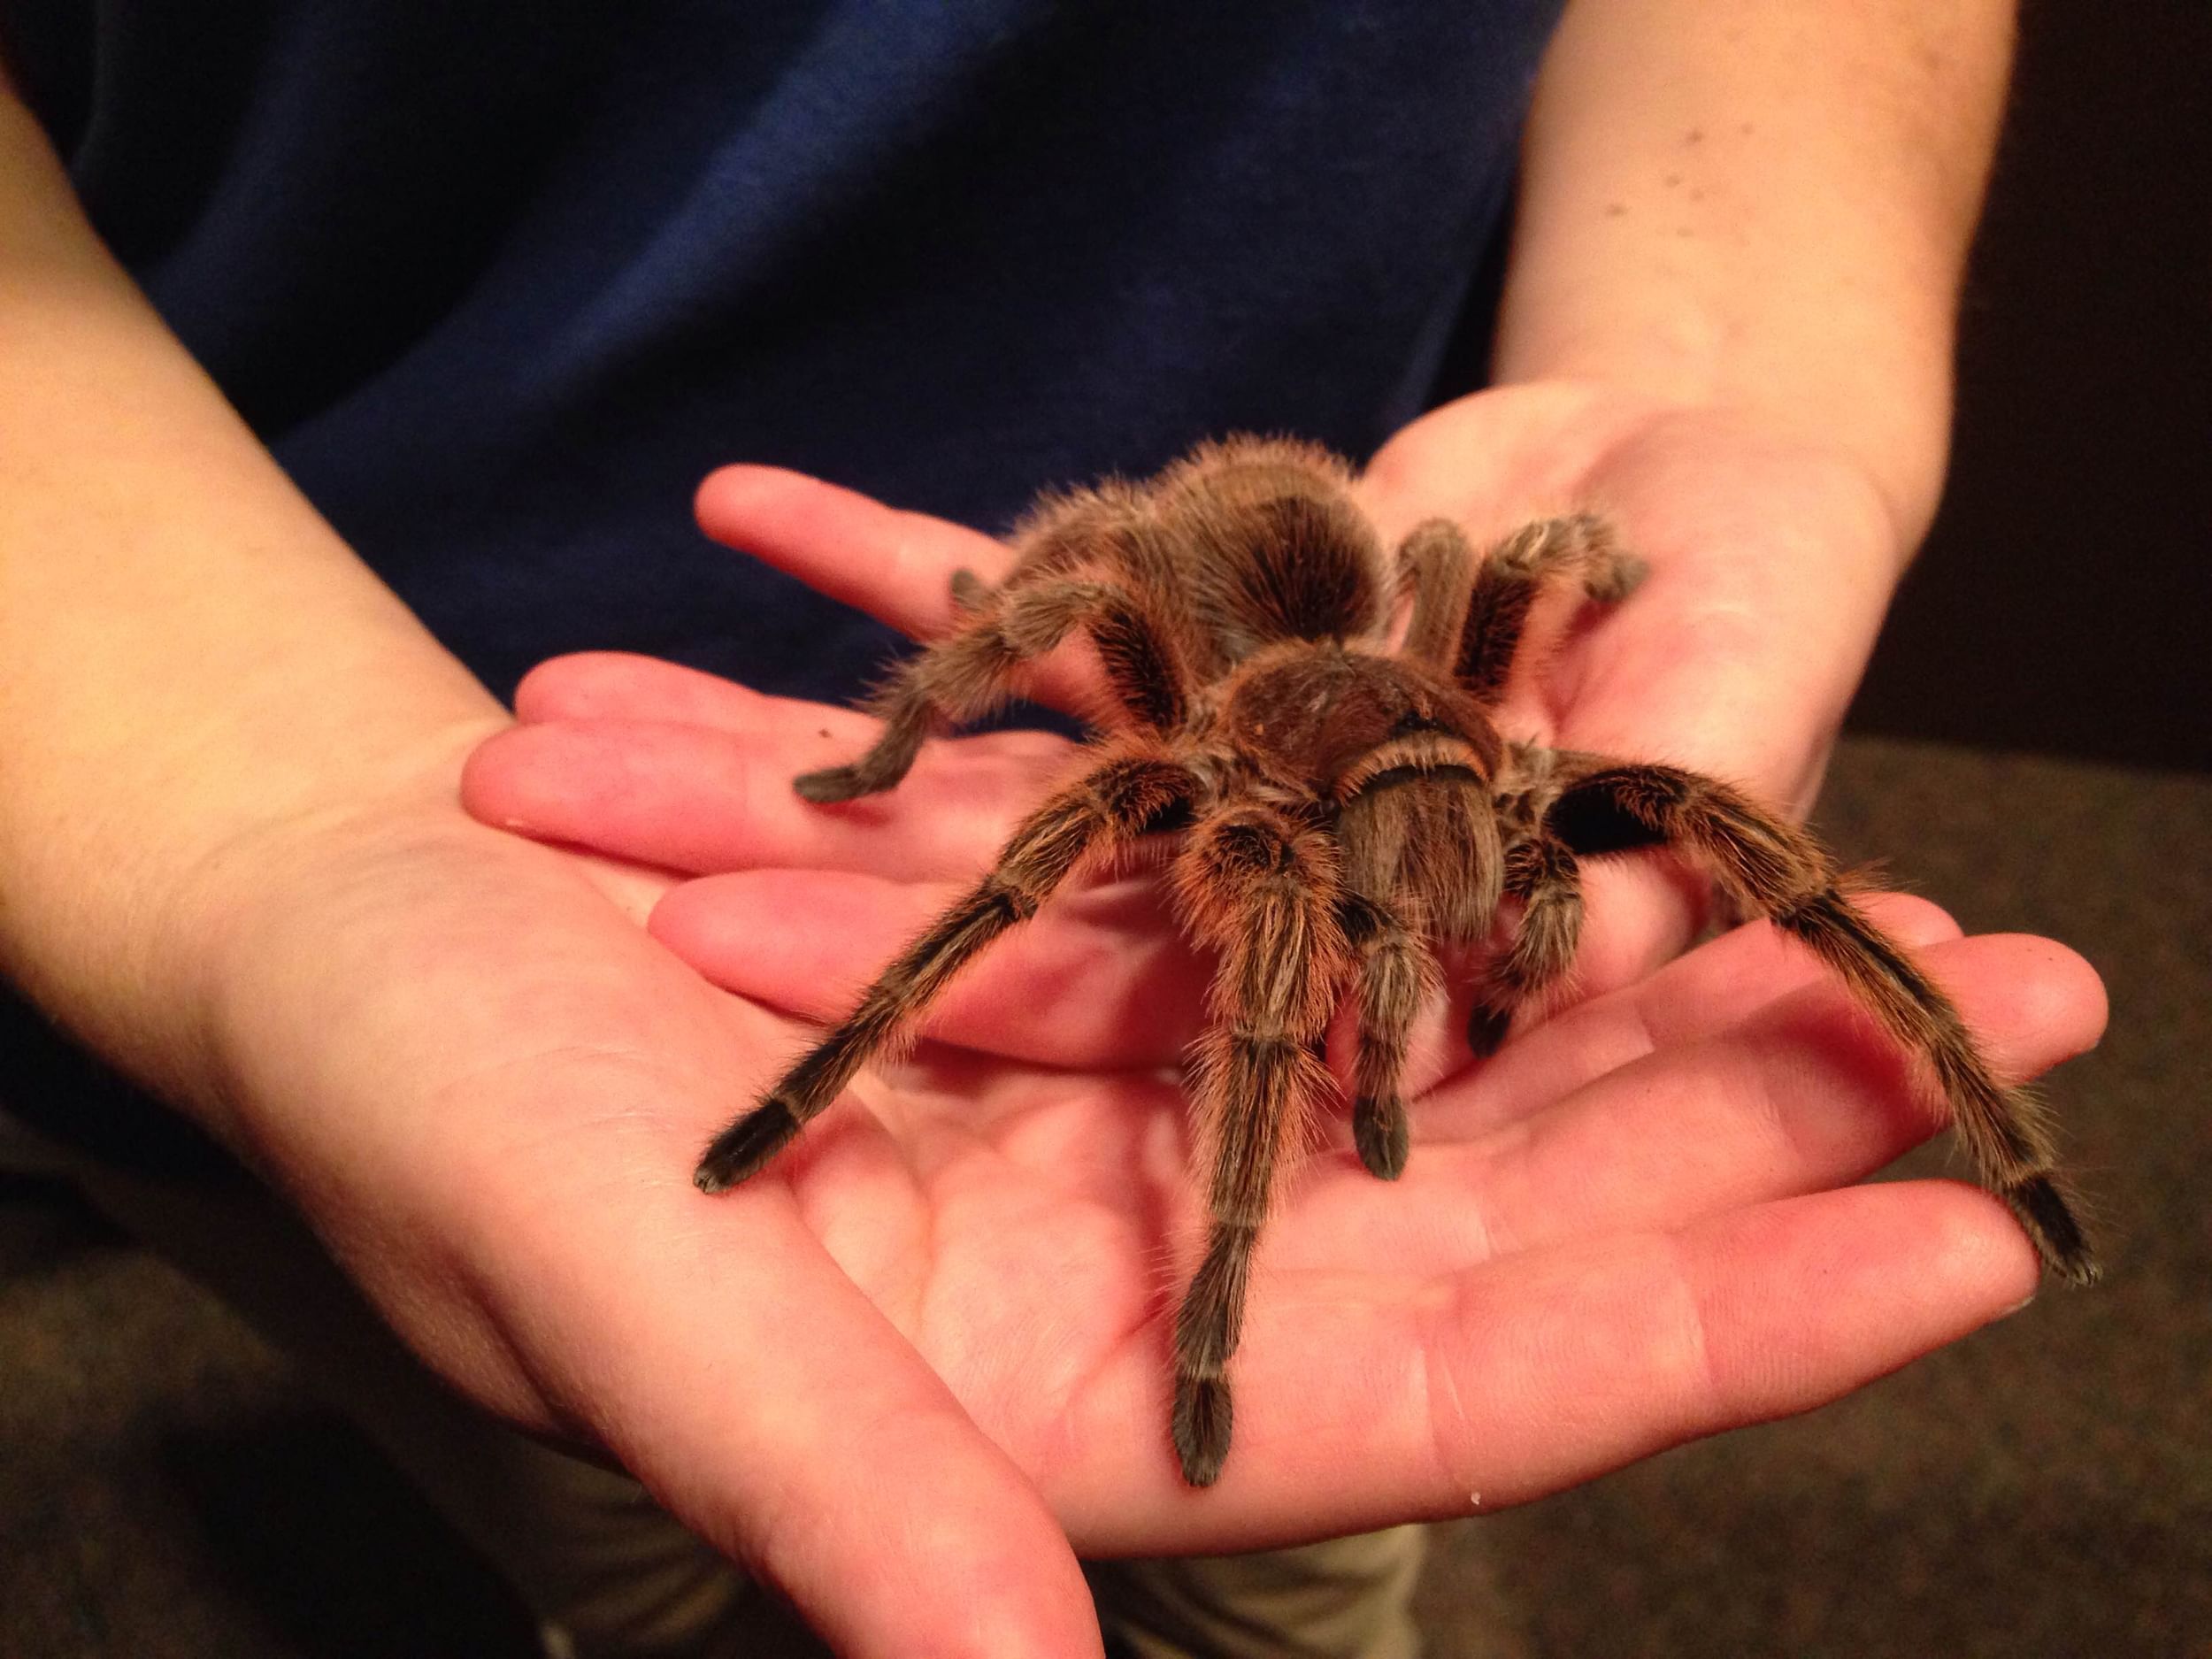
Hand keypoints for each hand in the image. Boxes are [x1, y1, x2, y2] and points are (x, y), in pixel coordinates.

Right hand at [457, 437, 2103, 1624]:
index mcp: (1069, 1402)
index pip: (1465, 1392)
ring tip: (1898, 879)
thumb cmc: (440, 1116)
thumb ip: (839, 1499)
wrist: (373, 908)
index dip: (1722, 1320)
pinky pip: (1342, 900)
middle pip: (1520, 1212)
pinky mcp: (1098, 950)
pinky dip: (1479, 843)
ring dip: (1675, 971)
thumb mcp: (626, 1292)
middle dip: (1779, 1120)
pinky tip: (1622, 778)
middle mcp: (1144, 1261)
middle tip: (2037, 1011)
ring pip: (1463, 1044)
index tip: (1965, 1238)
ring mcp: (1133, 1094)